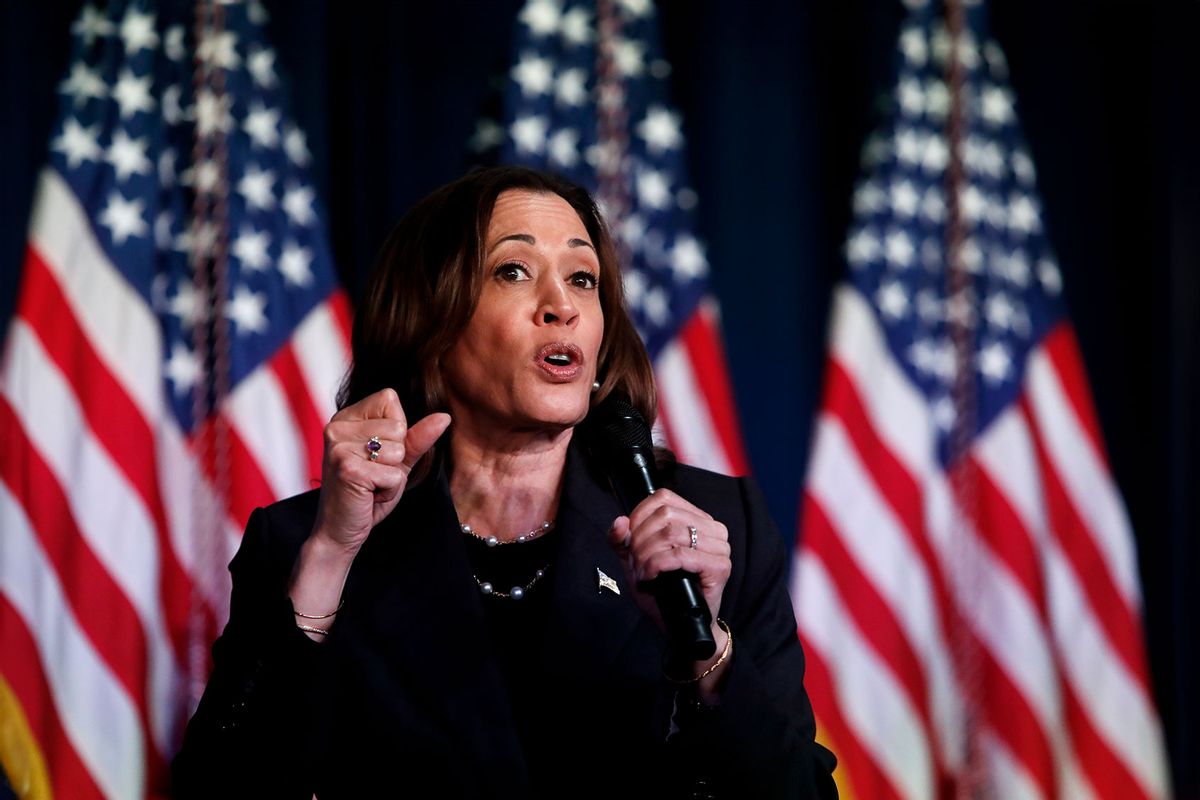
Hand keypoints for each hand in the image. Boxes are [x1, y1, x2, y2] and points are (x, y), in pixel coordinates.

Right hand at [311, 388, 450, 554]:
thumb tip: (444, 416)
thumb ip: (417, 437)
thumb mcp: (396, 461)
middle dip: (396, 457)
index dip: (396, 430)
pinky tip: (368, 496)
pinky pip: (394, 475)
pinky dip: (389, 491)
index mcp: (345, 418)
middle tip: (373, 475)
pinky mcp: (348, 469)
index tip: (376, 454)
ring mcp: (339, 447)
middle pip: (397, 425)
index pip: (389, 399)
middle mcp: (336, 427)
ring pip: (398, 451)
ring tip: (371, 485)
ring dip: (393, 475)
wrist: (340, 531)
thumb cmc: (367, 494)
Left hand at [606, 489, 730, 635]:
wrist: (680, 625)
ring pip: (671, 534)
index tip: (629, 540)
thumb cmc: (662, 591)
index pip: (663, 498)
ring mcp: (720, 547)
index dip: (639, 516)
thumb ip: (622, 539)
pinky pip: (680, 555)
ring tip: (642, 572)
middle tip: (635, 562)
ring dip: (647, 555)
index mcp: (697, 518)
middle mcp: (713, 528)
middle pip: (666, 515)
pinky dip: (657, 565)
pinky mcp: (720, 567)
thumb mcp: (635, 560)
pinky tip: (651, 576)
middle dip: (641, 539)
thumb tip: (619, 521)